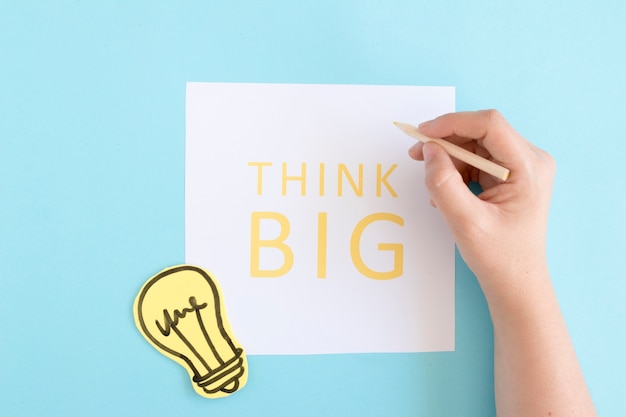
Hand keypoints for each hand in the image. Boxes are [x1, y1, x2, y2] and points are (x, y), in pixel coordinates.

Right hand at [408, 110, 555, 303]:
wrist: (515, 281)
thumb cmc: (498, 256)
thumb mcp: (465, 221)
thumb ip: (443, 183)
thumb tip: (429, 151)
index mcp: (529, 167)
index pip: (489, 125)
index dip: (452, 123)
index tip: (423, 134)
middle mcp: (531, 160)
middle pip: (482, 132)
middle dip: (446, 141)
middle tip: (417, 155)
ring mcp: (523, 167)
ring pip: (477, 145)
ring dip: (450, 158)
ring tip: (432, 183)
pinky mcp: (511, 176)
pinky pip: (478, 160)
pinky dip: (457, 170)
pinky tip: (445, 192)